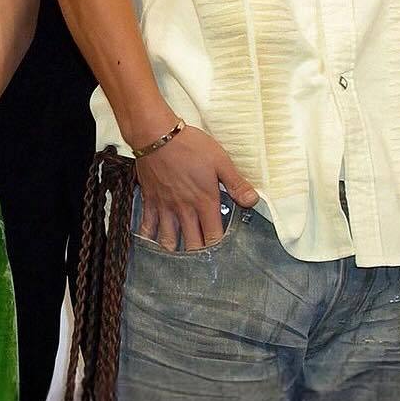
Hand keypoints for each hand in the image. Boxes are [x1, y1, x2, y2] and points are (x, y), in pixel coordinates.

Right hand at [135, 124, 257, 250]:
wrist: (156, 135)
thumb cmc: (189, 146)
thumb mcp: (220, 161)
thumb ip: (236, 184)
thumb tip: (252, 200)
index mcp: (204, 202)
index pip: (213, 235)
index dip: (217, 250)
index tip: (221, 257)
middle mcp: (184, 209)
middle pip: (191, 243)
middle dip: (197, 256)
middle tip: (201, 265)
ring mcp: (165, 206)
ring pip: (168, 239)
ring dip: (173, 251)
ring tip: (176, 261)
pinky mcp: (150, 200)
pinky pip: (147, 224)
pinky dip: (148, 237)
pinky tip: (149, 243)